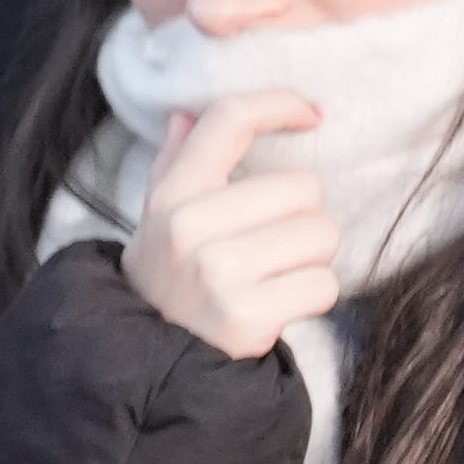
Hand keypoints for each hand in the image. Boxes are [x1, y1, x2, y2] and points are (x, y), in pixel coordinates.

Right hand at [122, 92, 339, 362]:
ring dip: (312, 259)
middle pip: (304, 188)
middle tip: (274, 244)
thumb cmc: (167, 278)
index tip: (312, 114)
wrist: (140, 358)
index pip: (230, 120)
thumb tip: (185, 115)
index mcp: (171, 195)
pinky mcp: (246, 317)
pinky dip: (311, 297)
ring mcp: (217, 274)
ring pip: (321, 236)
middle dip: (303, 217)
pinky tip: (279, 305)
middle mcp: (188, 228)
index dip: (280, 105)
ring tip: (275, 276)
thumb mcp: (157, 219)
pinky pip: (323, 286)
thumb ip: (174, 166)